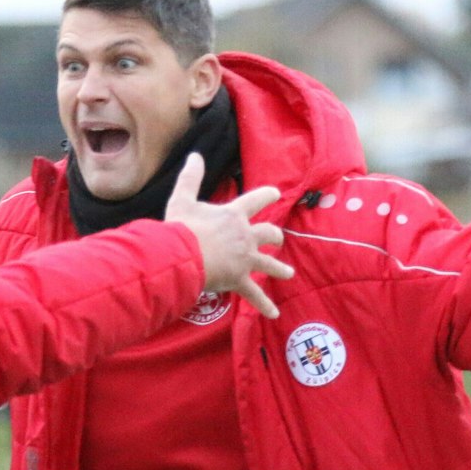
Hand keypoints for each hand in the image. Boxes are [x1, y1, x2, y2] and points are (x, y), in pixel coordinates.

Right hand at [163, 153, 294, 317]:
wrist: (183, 256)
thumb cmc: (182, 228)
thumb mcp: (182, 198)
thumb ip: (191, 177)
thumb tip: (195, 156)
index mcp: (234, 215)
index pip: (257, 200)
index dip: (268, 196)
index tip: (276, 194)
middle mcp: (245, 235)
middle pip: (269, 233)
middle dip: (275, 237)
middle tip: (278, 240)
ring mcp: (245, 258)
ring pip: (269, 263)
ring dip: (279, 269)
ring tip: (288, 273)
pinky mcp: (240, 279)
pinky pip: (255, 295)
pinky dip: (264, 305)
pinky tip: (274, 314)